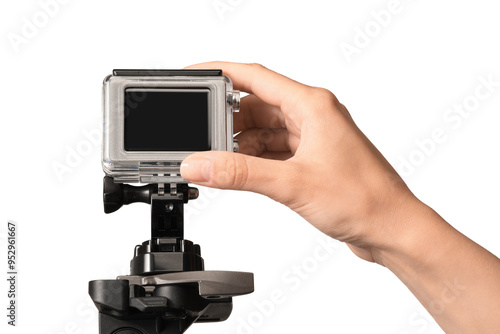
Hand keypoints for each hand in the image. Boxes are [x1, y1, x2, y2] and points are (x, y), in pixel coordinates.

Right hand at [180, 62, 418, 261]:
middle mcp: (313, 115)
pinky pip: (275, 149)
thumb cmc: (365, 199)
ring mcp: (313, 137)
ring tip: (223, 161)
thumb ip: (241, 173)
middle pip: (257, 105)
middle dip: (229, 120)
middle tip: (205, 138)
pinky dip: (256, 158)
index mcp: (313, 105)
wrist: (392, 229)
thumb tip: (201, 164)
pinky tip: (244, 172)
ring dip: (242, 143)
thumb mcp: (292, 183)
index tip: (194, 77)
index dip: (220, 73)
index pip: (255, 76)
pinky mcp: (312, 158)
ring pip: (265, 129)